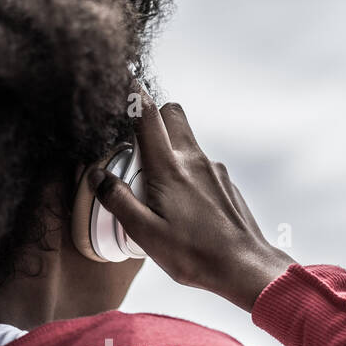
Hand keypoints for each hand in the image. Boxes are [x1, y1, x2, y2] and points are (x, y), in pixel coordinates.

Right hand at [87, 91, 294, 312]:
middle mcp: (194, 160)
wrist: (246, 268)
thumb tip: (99, 177)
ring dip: (169, 149)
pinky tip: (183, 209)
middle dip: (152, 116)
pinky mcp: (225, 184)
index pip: (147, 116)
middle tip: (136, 147)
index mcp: (170, 169)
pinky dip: (186, 173)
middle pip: (172, 114)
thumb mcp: (146, 234)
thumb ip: (119, 201)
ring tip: (157, 190)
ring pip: (187, 141)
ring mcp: (214, 170)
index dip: (132, 93)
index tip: (123, 77)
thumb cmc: (195, 254)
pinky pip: (200, 165)